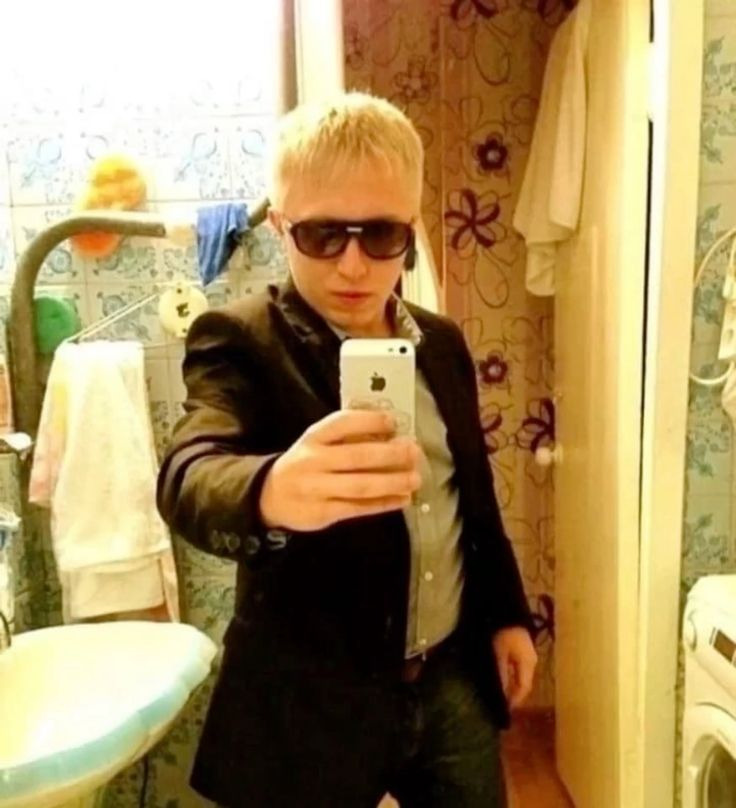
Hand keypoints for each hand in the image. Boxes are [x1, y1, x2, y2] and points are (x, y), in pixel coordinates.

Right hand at [259, 409, 421, 531]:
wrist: (270, 496)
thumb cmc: (306, 464)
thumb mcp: (316, 444)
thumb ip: (346, 438)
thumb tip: (392, 434)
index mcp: (313, 437)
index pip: (342, 423)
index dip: (369, 421)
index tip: (393, 422)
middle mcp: (313, 461)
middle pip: (357, 456)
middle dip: (390, 454)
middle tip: (415, 452)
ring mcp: (317, 489)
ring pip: (361, 485)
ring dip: (392, 482)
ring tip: (415, 479)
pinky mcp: (323, 512)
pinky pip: (358, 507)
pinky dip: (383, 503)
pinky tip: (403, 499)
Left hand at [492, 627, 536, 709]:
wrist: (506, 608)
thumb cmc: (504, 632)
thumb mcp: (500, 654)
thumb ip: (502, 674)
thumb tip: (500, 695)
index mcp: (528, 664)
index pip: (524, 689)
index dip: (515, 701)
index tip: (504, 710)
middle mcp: (531, 661)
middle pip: (523, 683)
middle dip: (513, 694)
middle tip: (501, 703)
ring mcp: (527, 653)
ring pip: (520, 675)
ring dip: (511, 684)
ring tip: (499, 692)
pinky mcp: (521, 647)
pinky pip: (517, 666)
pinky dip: (510, 674)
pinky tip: (501, 675)